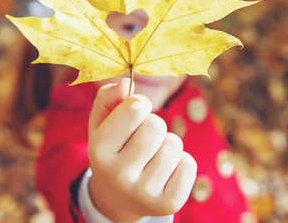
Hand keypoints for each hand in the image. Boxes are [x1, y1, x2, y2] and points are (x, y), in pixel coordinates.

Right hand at [87, 79, 196, 221]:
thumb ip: (108, 96)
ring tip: (153, 156)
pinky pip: (188, 165)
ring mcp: (143, 193)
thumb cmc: (113, 148)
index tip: (135, 112)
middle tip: (143, 139)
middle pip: (156, 126)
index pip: (134, 108)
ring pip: (174, 144)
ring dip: (167, 144)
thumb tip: (125, 83)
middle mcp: (118, 175)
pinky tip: (165, 172)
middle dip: (154, 124)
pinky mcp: (168, 204)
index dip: (139, 104)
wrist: (117, 198)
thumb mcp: (102, 122)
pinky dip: (181, 163)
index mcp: (99, 151)